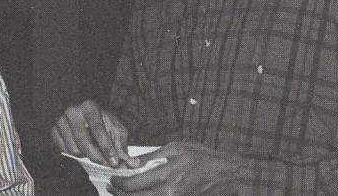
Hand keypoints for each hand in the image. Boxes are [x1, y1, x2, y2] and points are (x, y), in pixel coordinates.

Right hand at [52, 100, 139, 167]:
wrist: (80, 107)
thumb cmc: (100, 118)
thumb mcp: (113, 125)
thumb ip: (121, 143)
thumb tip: (131, 162)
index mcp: (89, 106)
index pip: (99, 131)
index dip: (107, 149)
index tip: (114, 162)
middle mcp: (72, 112)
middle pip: (84, 143)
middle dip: (96, 157)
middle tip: (105, 163)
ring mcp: (60, 120)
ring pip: (73, 149)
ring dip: (85, 155)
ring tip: (92, 151)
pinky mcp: (53, 130)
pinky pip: (63, 150)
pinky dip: (74, 154)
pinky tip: (81, 148)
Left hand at [108, 141, 244, 195]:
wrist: (227, 174)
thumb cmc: (203, 157)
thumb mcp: (176, 148)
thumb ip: (152, 155)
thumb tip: (133, 160)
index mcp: (165, 175)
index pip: (134, 184)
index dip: (119, 183)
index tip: (113, 178)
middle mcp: (168, 192)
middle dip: (119, 193)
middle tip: (110, 188)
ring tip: (121, 192)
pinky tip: (140, 194)